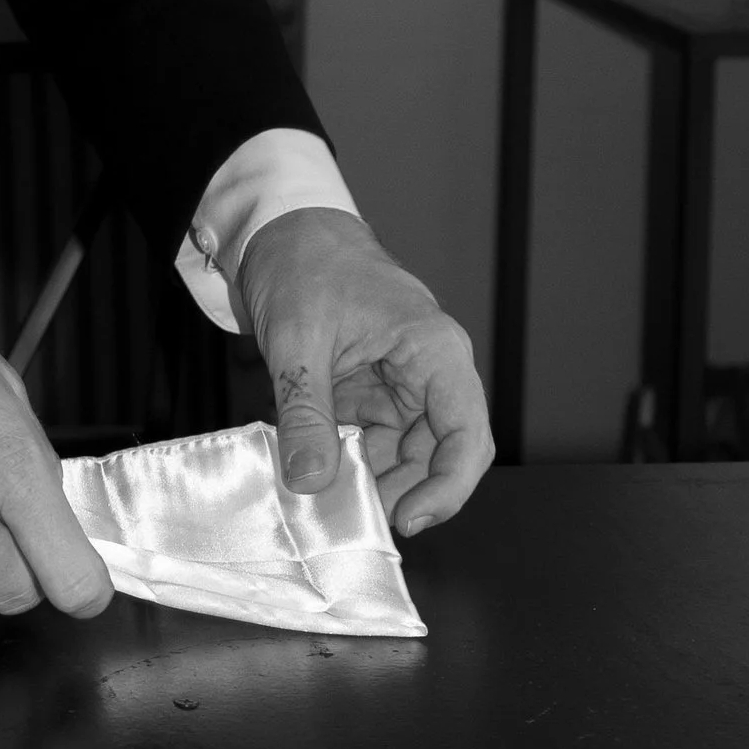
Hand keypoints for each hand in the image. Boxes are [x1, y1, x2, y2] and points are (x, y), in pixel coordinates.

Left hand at [234, 206, 493, 535]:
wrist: (280, 228)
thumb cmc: (303, 263)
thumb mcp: (297, 340)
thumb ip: (306, 413)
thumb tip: (310, 481)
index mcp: (434, 350)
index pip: (468, 435)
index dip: (447, 488)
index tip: (406, 520)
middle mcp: (430, 371)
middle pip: (439, 455)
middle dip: (402, 492)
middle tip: (352, 517)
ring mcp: (401, 384)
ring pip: (406, 455)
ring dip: (374, 482)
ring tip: (330, 500)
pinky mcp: (371, 390)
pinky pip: (374, 440)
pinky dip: (350, 462)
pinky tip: (320, 474)